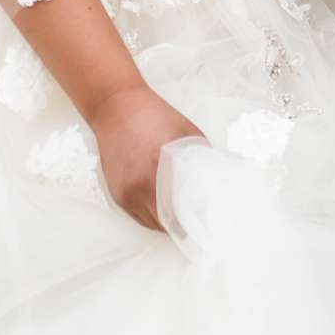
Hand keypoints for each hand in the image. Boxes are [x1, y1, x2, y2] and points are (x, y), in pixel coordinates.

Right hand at [85, 84, 203, 231]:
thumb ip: (201, 161)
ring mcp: (128, 193)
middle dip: (186, 226)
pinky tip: (166, 212)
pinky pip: (140, 218)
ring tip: (185, 219)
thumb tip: (217, 184)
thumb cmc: (156, 118)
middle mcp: (142, 185)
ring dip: (170, 225)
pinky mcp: (118, 196)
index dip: (198, 222)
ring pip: (154, 225)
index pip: (184, 212)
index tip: (209, 222)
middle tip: (201, 223)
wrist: (117, 108)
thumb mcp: (188, 135)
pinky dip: (155, 218)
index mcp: (163, 168)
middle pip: (170, 224)